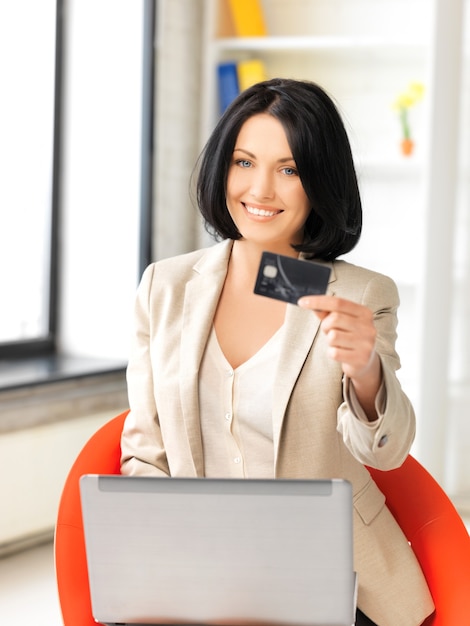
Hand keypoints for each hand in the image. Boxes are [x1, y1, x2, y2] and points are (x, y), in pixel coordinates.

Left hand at [298, 294, 381, 420]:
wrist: (364, 361)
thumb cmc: (349, 337)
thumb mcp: (341, 322)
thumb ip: (327, 313)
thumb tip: (314, 307)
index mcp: (364, 313)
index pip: (338, 302)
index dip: (318, 301)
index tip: (302, 302)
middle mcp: (368, 327)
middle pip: (334, 318)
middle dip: (325, 325)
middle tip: (330, 331)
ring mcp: (366, 343)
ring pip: (333, 336)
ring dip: (329, 341)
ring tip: (338, 343)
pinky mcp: (361, 358)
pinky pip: (334, 352)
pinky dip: (332, 352)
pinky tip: (341, 353)